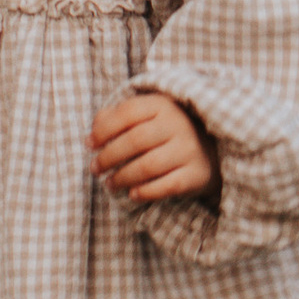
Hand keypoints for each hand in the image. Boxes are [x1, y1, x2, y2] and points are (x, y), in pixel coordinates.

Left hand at [91, 87, 216, 205]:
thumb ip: (116, 117)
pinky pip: (165, 186)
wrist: (208, 152)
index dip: (104, 129)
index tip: (90, 144)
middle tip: (95, 168)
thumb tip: (94, 130)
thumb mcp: (144, 117)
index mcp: (163, 105)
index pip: (127, 112)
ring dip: (122, 177)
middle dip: (109, 157)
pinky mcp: (196, 174)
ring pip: (148, 166)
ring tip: (109, 184)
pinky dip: (145, 192)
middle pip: (135, 140)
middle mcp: (178, 124)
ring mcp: (189, 150)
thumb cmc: (164, 133)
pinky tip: (132, 194)